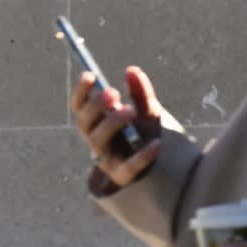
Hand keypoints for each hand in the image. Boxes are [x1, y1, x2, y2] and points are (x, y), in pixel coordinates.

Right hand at [70, 65, 164, 188]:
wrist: (166, 165)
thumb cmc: (148, 134)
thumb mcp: (147, 111)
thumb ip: (140, 92)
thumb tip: (132, 70)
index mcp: (98, 123)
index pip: (80, 106)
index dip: (81, 91)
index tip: (91, 74)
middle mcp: (97, 140)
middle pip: (84, 123)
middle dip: (95, 106)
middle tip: (112, 93)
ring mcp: (108, 159)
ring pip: (98, 142)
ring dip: (111, 123)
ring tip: (131, 110)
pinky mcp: (124, 176)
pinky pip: (128, 167)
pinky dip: (142, 156)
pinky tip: (156, 144)